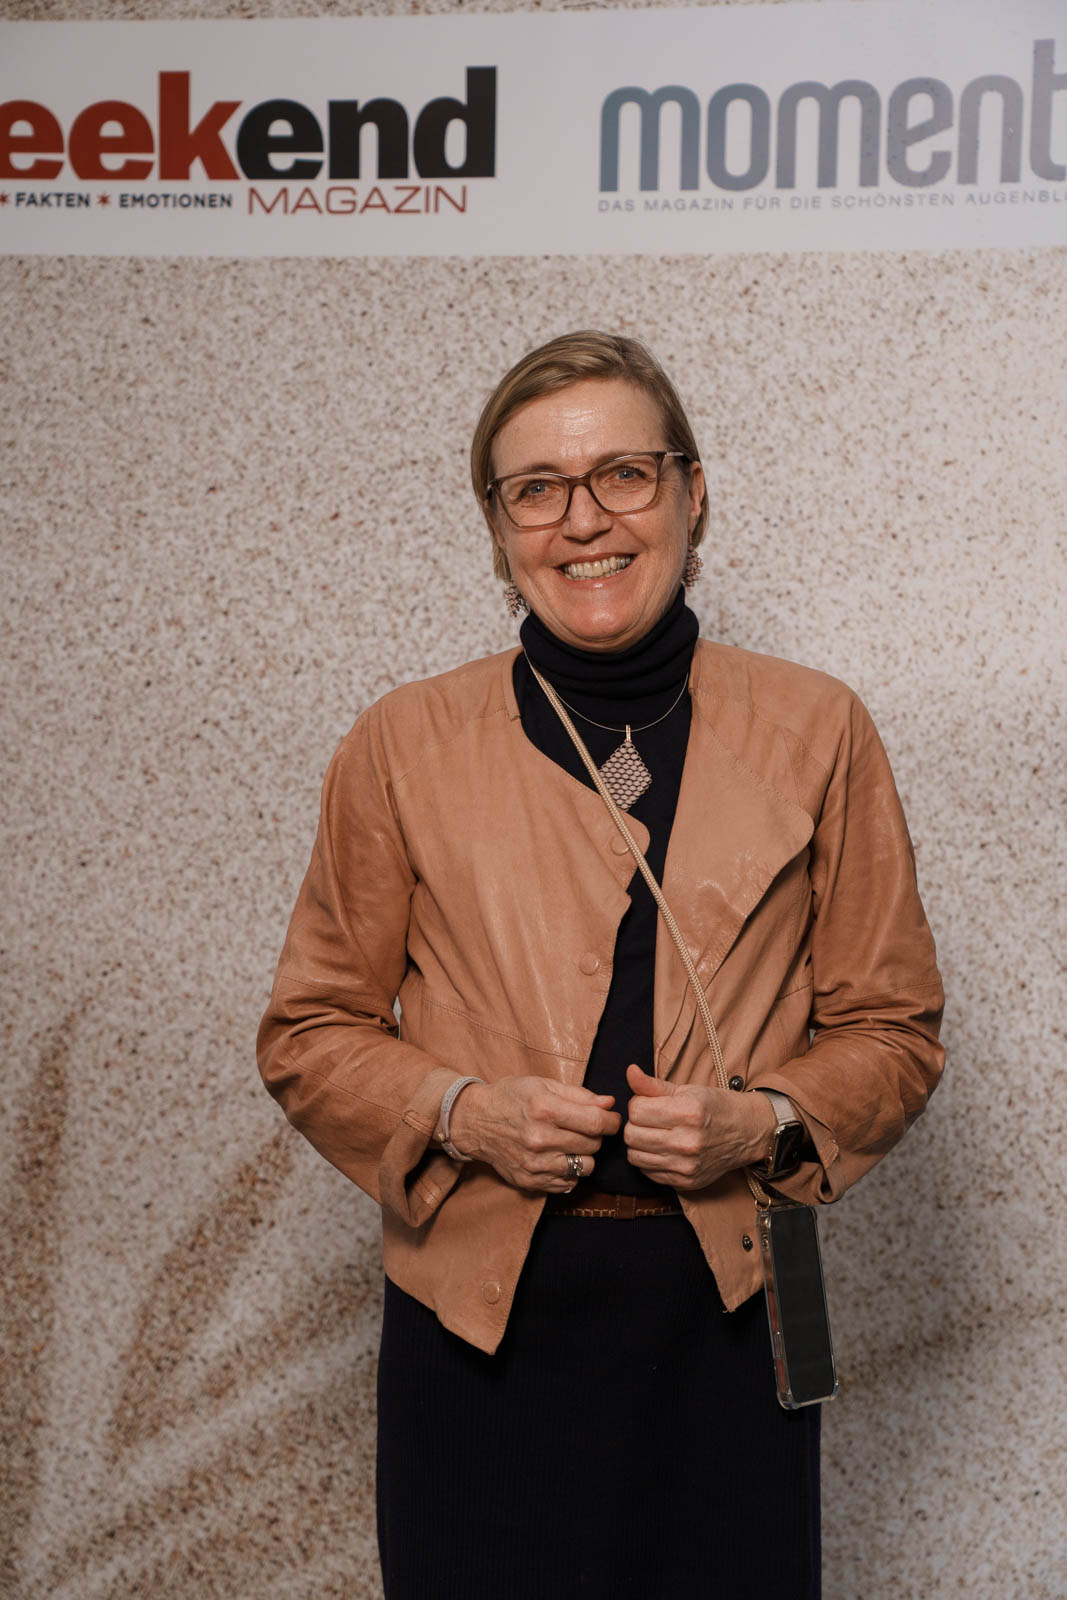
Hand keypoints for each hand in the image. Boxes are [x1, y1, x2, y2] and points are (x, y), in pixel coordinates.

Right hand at [447, 1077, 620, 1192]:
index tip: (612, 1120)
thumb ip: (580, 1095)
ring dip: (584, 1155)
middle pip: (592, 1145)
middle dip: (596, 1136)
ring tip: (572, 1144)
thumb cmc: (511, 1097)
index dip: (611, 1122)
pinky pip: (567, 1183)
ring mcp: (534, 1164)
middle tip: (586, 1128)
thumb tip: (610, 1104)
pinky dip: (569, 1171)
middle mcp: (539, 1139)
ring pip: (584, 1167)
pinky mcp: (529, 1181)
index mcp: (545, 1110)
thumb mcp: (543, 1085)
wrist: (475, 1121)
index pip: (596, 1122)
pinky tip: (558, 1157)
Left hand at [623, 1064, 775, 1189]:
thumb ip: (653, 1085)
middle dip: (635, 1124)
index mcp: (688, 1113)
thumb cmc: (716, 1107)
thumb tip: (630, 1072)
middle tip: (650, 1119)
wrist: (747, 1133)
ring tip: (654, 1134)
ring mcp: (686, 1165)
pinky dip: (649, 1160)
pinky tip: (662, 1149)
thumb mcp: (687, 1090)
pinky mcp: (685, 1182)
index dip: (638, 1104)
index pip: (636, 1110)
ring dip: (639, 1143)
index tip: (649, 1103)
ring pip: (635, 1156)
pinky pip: (648, 1172)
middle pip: (631, 1134)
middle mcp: (687, 1142)